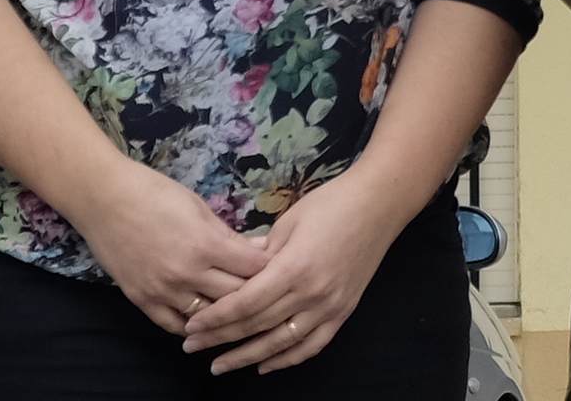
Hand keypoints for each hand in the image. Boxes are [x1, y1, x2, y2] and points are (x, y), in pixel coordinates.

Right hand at [66, 161, 269, 337]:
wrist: (103, 199)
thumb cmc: (153, 193)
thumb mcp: (198, 207)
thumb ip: (228, 235)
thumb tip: (259, 251)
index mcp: (205, 245)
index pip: (253, 269)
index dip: (272, 269)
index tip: (284, 269)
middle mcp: (186, 274)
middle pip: (236, 297)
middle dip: (256, 295)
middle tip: (269, 294)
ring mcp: (163, 291)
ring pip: (208, 317)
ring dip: (226, 315)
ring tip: (242, 313)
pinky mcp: (143, 301)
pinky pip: (175, 325)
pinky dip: (194, 326)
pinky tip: (206, 324)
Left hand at [180, 166, 413, 376]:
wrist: (379, 205)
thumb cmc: (331, 204)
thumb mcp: (288, 221)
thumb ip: (260, 253)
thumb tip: (232, 273)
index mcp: (293, 267)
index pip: (245, 303)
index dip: (215, 319)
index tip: (191, 327)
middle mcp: (311, 294)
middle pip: (257, 326)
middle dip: (221, 339)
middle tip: (192, 347)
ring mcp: (329, 307)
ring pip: (281, 344)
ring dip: (247, 357)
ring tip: (220, 365)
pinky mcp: (343, 312)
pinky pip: (312, 346)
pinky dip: (287, 359)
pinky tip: (264, 365)